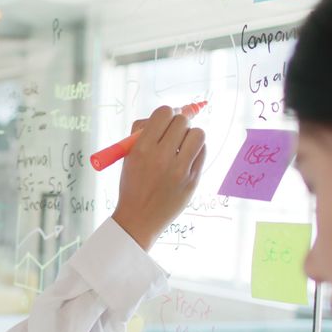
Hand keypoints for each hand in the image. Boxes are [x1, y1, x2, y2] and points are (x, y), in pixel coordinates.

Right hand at [111, 106, 205, 249]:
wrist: (139, 218)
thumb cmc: (133, 183)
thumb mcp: (129, 156)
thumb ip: (143, 132)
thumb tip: (169, 112)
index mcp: (141, 149)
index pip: (163, 113)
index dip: (167, 113)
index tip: (166, 120)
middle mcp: (161, 158)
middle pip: (182, 121)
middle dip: (179, 123)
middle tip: (175, 133)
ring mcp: (179, 170)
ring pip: (198, 134)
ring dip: (191, 135)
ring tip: (183, 145)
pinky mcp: (192, 180)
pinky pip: (202, 151)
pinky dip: (197, 149)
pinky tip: (187, 157)